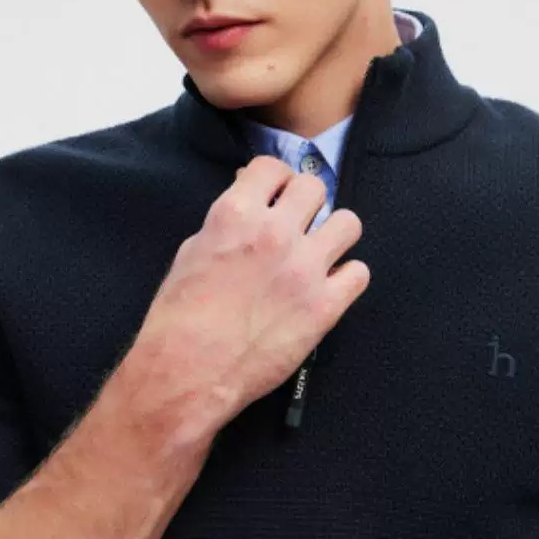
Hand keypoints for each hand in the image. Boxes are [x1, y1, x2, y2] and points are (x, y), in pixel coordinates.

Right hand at [129, 155, 369, 429]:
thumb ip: (228, 223)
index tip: (275, 195)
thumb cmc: (179, 317)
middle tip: (298, 224)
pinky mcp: (325, 305)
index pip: (273, 167)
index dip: (275, 181)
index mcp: (236, 214)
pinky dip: (346, 278)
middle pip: (315, 188)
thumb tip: (251, 207)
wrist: (188, 372)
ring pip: (348, 223)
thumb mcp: (192, 252)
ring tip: (320, 253)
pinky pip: (359, 272)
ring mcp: (305, 268)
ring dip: (334, 235)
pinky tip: (328, 287)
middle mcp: (275, 232)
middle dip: (306, 203)